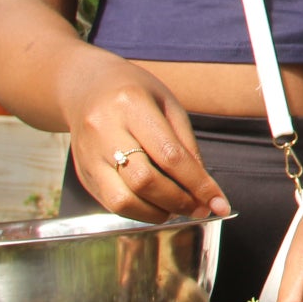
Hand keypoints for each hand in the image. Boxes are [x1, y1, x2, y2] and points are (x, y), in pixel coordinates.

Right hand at [62, 60, 229, 223]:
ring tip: (178, 208)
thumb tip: (203, 188)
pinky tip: (156, 204)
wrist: (87, 88)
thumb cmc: (136, 94)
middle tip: (201, 208)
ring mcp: (89, 155)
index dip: (197, 184)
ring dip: (157, 213)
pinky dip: (139, 211)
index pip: (169, 155)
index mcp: (131, 105)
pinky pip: (111, 204)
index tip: (219, 202)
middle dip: (179, 202)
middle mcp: (104, 131)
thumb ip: (186, 146)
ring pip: (123, 200)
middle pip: (144, 181)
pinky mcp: (83, 173)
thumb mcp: (169, 106)